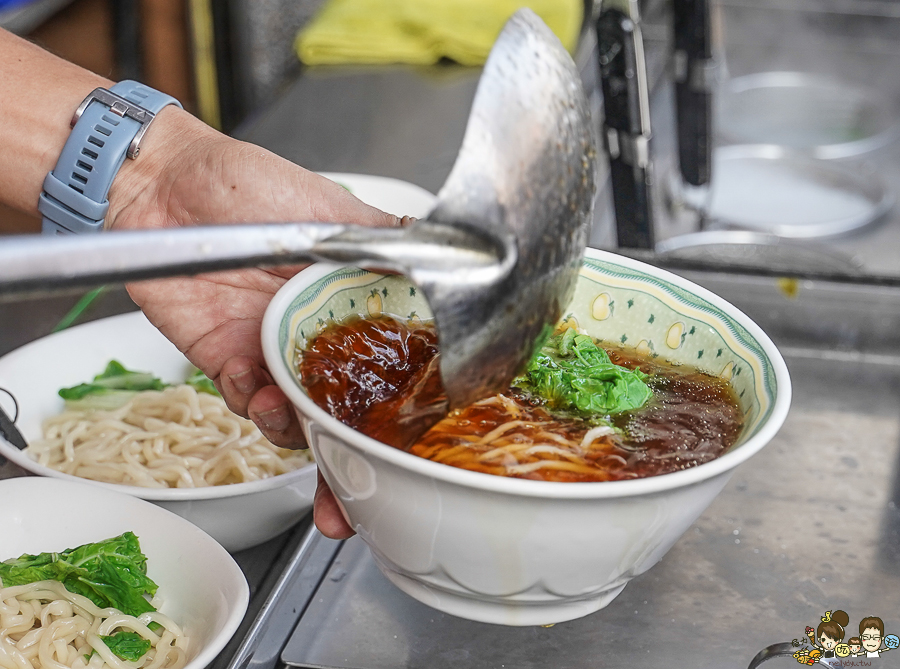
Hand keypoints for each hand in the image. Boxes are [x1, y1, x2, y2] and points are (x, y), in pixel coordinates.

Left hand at [108, 107, 394, 538]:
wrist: (166, 185)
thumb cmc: (250, 185)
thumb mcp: (334, 211)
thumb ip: (390, 242)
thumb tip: (454, 253)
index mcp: (356, 305)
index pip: (393, 367)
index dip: (406, 415)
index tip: (418, 453)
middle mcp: (320, 338)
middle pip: (347, 414)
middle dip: (352, 466)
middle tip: (351, 505)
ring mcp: (275, 354)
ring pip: (297, 419)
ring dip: (297, 432)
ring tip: (290, 414)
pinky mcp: (228, 362)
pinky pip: (246, 401)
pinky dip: (252, 405)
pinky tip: (253, 389)